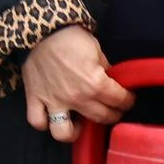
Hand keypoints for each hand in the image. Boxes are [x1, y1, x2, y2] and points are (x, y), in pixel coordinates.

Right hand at [19, 23, 134, 144]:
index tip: (128, 98)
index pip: (120, 100)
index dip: (128, 100)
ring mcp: (54, 102)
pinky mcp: (35, 99)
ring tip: (80, 124)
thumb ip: (105, 70)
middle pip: (101, 118)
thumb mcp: (97, 50)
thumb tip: (110, 81)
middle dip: (112, 114)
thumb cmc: (71, 37)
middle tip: (113, 109)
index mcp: (95, 84)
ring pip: (65, 133)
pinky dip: (45, 123)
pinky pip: (38, 122)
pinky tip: (53, 118)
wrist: (41, 30)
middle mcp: (76, 98)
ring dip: (75, 132)